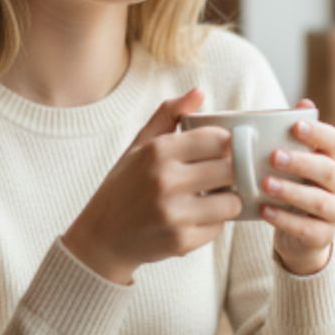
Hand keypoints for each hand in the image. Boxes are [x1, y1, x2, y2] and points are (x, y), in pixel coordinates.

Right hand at [62, 88, 243, 284]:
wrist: (102, 237)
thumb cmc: (124, 186)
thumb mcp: (139, 145)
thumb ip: (168, 115)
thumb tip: (200, 92)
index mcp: (158, 151)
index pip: (218, 139)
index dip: (226, 144)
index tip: (220, 151)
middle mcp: (166, 180)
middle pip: (231, 169)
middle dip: (231, 172)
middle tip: (219, 175)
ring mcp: (174, 213)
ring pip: (232, 202)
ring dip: (226, 200)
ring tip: (209, 198)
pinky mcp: (181, 242)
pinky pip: (219, 228)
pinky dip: (212, 224)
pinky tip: (194, 219)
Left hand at [260, 99, 334, 275]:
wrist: (299, 233)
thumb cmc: (293, 185)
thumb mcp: (293, 161)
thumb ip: (293, 135)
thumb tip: (303, 102)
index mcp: (334, 159)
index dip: (318, 133)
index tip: (295, 126)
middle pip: (329, 171)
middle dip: (302, 162)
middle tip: (273, 156)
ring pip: (319, 201)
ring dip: (291, 192)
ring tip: (265, 184)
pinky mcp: (324, 236)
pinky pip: (307, 228)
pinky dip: (284, 220)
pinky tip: (263, 211)